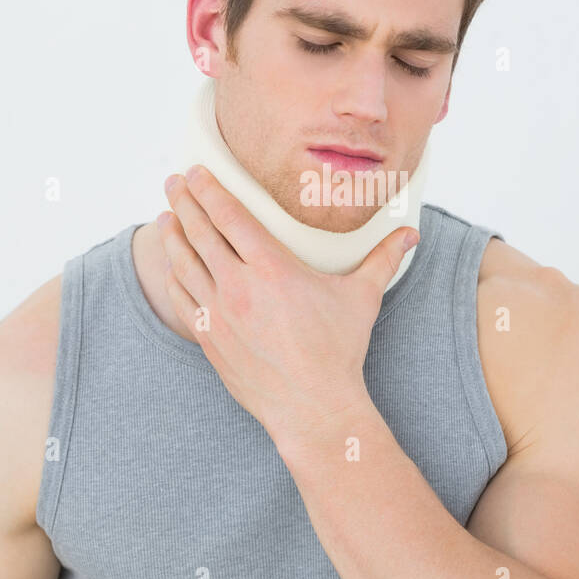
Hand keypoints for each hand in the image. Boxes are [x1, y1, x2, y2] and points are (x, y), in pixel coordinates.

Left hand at [157, 164, 417, 442]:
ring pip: (184, 264)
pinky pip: (183, 300)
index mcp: (272, 268)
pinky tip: (172, 266)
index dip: (210, 190)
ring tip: (166, 216)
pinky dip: (174, 277)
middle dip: (185, 202)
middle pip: (201, 232)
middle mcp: (239, 286)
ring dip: (173, 236)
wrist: (312, 407)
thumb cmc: (339, 350)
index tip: (197, 172)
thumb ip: (383, 259)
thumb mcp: (363, 297)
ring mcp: (219, 314)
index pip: (231, 216)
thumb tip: (411, 233)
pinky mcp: (210, 340)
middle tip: (173, 182)